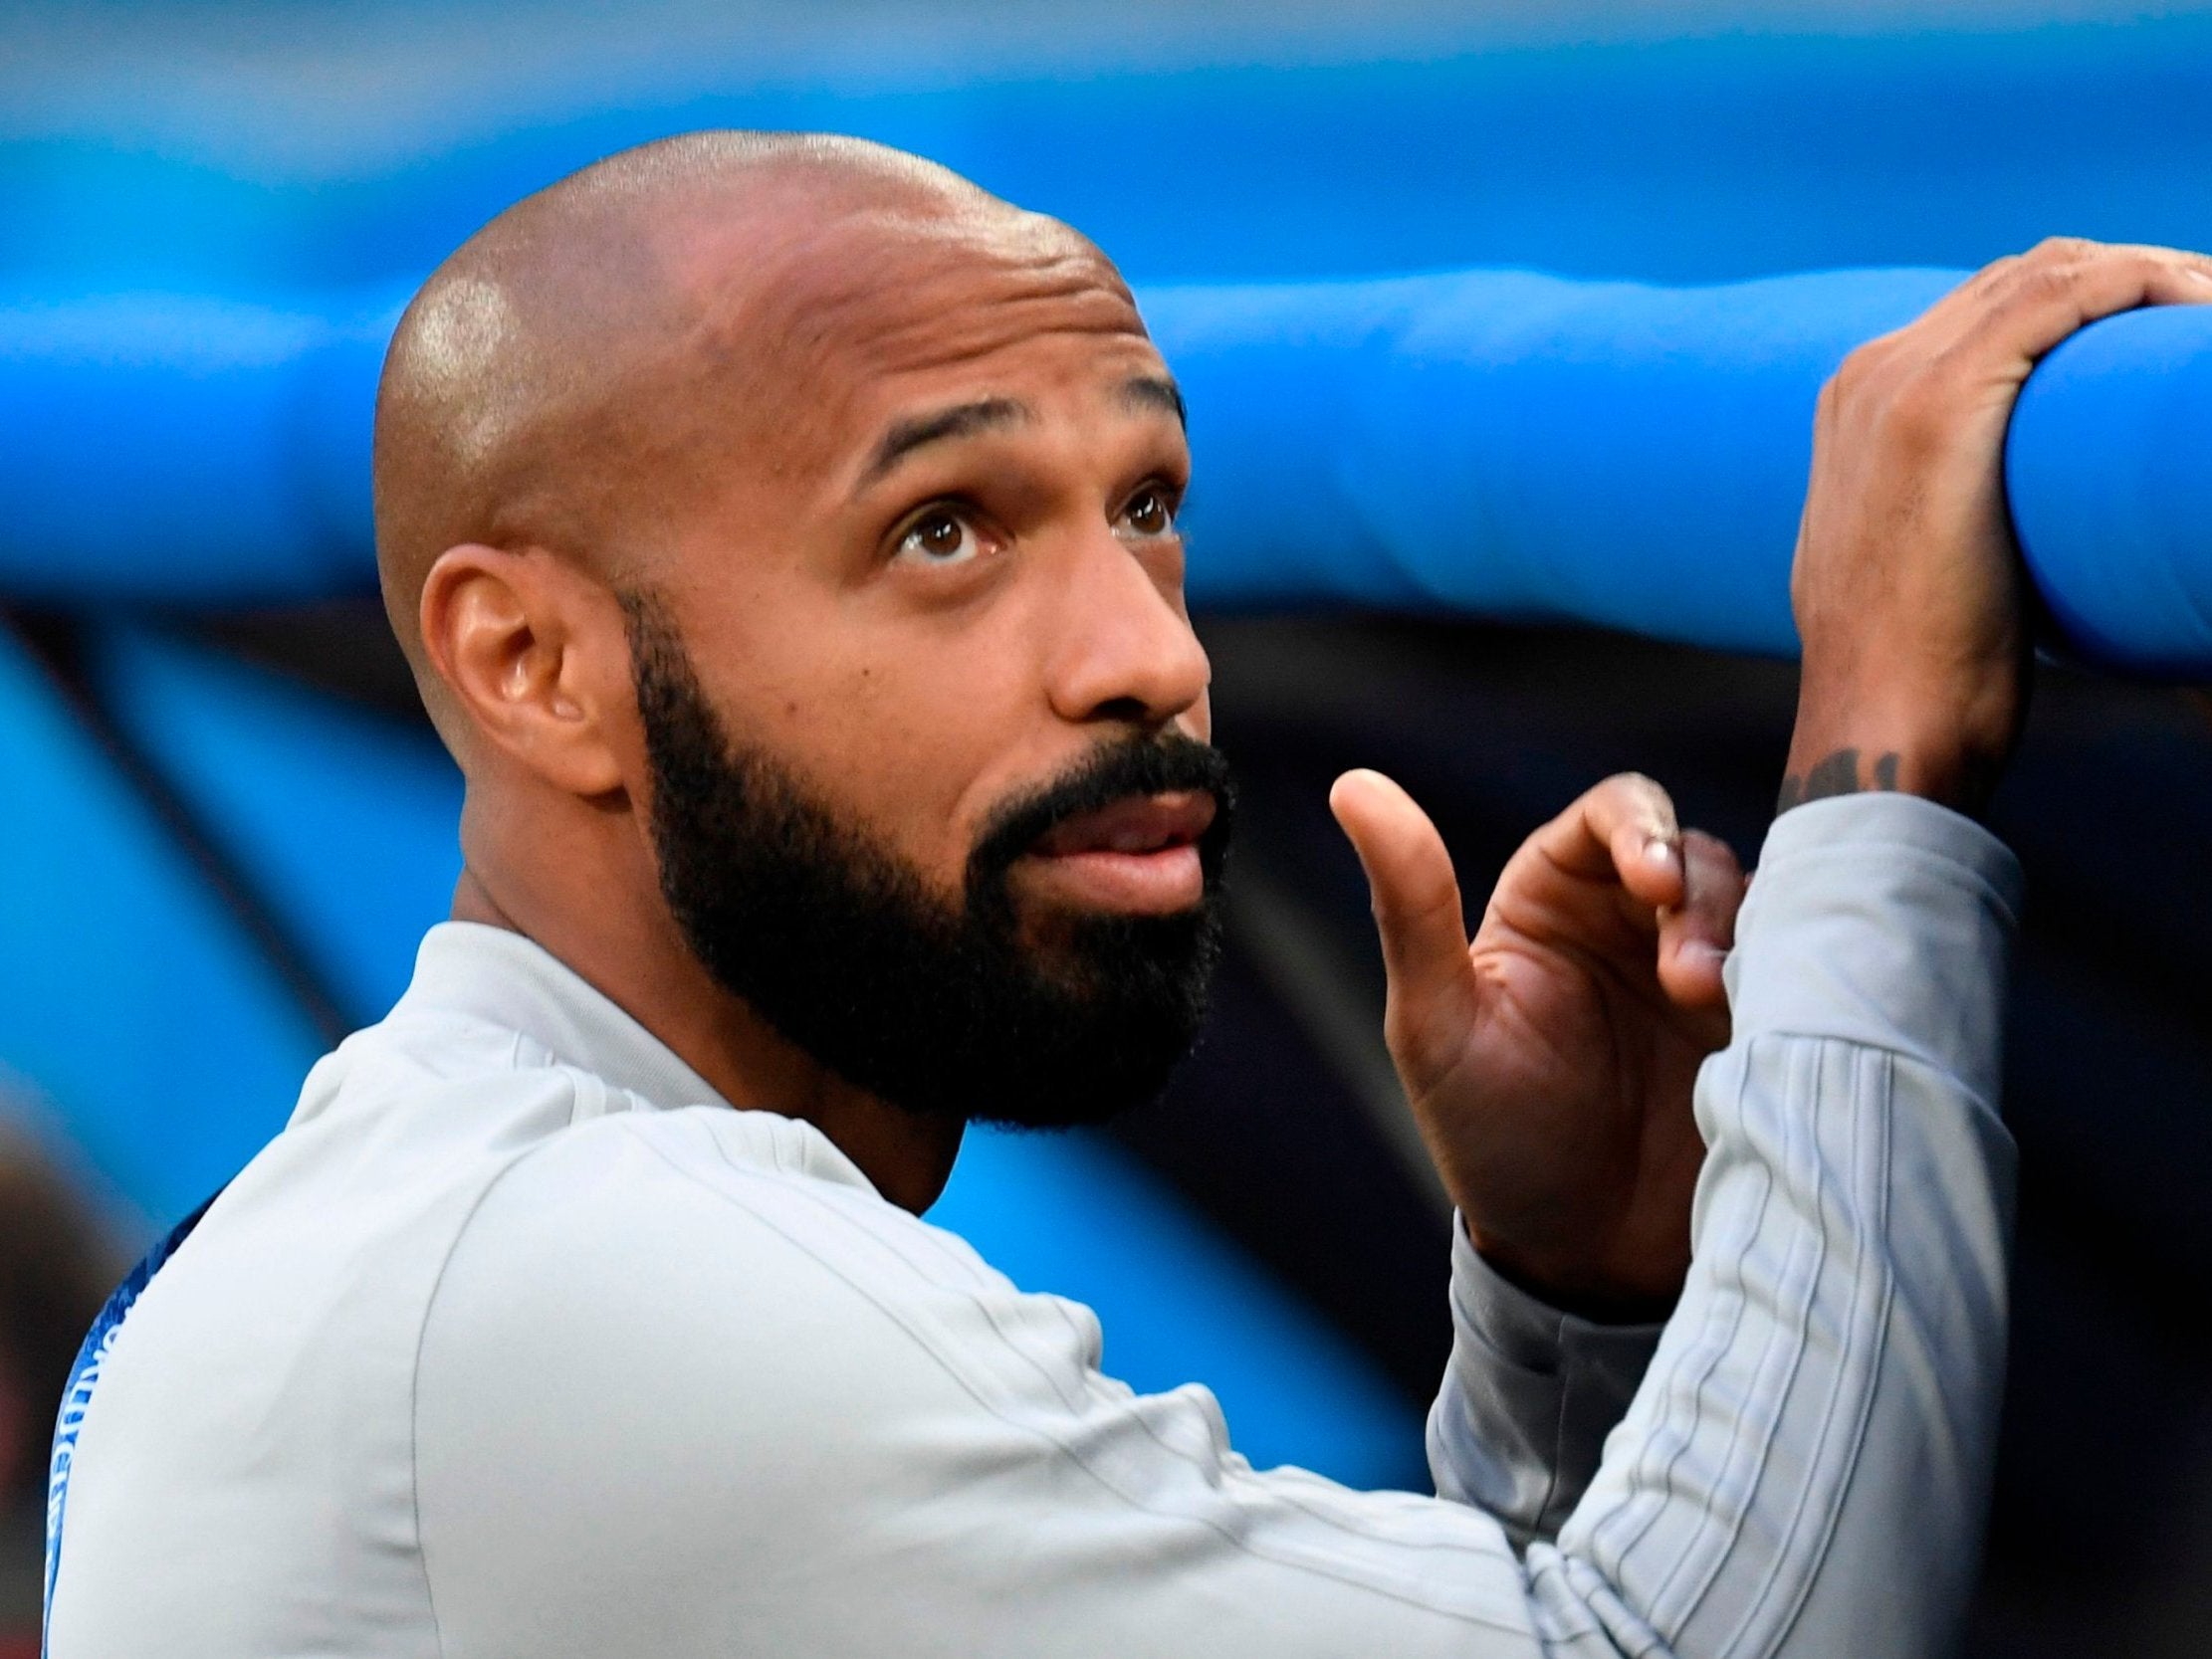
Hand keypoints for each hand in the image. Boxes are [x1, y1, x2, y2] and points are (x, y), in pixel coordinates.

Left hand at [1332, 769, 1744, 1316]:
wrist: (1577, 1259)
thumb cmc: (1491, 1139)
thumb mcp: (1435, 1023)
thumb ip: (1409, 905)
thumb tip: (1354, 785)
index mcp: (1552, 900)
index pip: (1614, 814)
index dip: (1642, 828)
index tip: (1655, 882)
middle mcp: (1633, 922)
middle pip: (1695, 851)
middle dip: (1701, 892)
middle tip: (1690, 975)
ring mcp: (1706, 974)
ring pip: (1756, 905)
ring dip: (1744, 940)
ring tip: (1714, 1006)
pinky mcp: (1763, 1029)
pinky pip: (1803, 974)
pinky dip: (1795, 980)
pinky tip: (1771, 1023)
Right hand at [1787, 237, 2211, 816]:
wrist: (1882, 718)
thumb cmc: (1916, 669)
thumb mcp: (1911, 563)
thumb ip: (1932, 512)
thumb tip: (2001, 524)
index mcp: (1858, 405)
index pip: (1994, 308)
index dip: (2099, 301)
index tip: (2175, 335)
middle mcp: (1869, 375)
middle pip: (2027, 275)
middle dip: (2136, 279)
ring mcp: (1898, 382)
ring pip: (2053, 269)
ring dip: (2155, 275)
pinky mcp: (1941, 400)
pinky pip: (2064, 293)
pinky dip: (2144, 283)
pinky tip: (2200, 312)